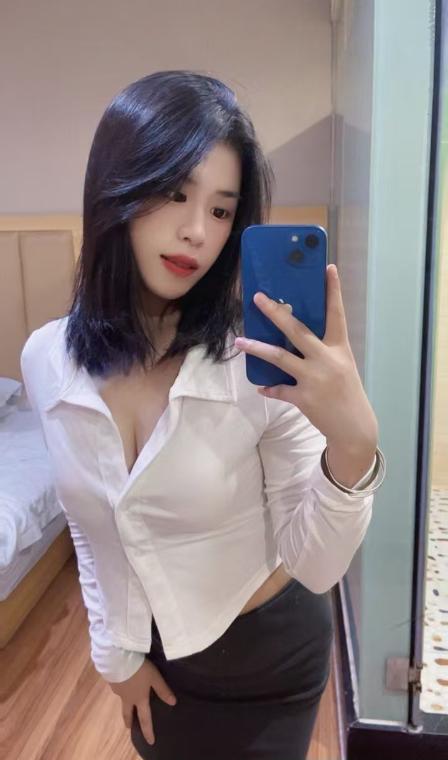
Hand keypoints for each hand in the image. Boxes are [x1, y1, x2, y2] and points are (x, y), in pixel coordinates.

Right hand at [109, 658, 176, 745]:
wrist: (118, 660)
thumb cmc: (139, 670)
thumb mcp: (154, 678)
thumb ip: (162, 689)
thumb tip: (173, 703)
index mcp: (139, 699)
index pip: (144, 718)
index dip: (148, 730)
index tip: (150, 741)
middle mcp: (127, 698)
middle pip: (127, 713)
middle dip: (129, 721)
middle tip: (129, 727)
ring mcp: (118, 691)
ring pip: (122, 701)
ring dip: (124, 705)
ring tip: (127, 703)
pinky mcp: (112, 682)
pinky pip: (118, 688)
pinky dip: (121, 689)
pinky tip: (122, 683)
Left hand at [235, 264, 377, 449]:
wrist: (354, 428)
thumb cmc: (345, 391)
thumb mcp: (341, 365)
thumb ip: (322, 349)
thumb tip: (292, 334)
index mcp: (340, 348)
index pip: (336, 314)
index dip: (333, 290)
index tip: (328, 268)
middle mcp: (327, 360)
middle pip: (297, 330)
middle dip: (276, 312)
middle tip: (259, 297)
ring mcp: (314, 379)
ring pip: (280, 357)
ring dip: (257, 348)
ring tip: (241, 340)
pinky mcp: (304, 398)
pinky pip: (279, 390)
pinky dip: (270, 387)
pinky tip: (261, 386)